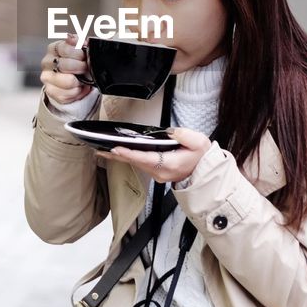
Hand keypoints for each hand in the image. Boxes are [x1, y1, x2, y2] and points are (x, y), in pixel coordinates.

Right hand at [39, 34, 92, 104]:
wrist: (71, 81)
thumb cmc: (76, 62)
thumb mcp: (79, 49)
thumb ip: (79, 42)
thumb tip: (75, 39)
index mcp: (53, 48)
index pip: (65, 48)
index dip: (78, 53)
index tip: (84, 56)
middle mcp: (47, 62)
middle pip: (65, 65)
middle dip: (81, 67)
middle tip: (86, 69)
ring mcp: (47, 77)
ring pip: (68, 81)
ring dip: (80, 81)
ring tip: (83, 79)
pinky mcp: (50, 91)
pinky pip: (68, 94)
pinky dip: (78, 92)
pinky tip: (78, 87)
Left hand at [98, 127, 212, 184]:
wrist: (206, 171)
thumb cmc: (202, 157)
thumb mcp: (198, 142)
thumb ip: (183, 135)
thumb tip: (168, 132)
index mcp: (170, 164)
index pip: (145, 158)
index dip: (129, 153)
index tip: (116, 149)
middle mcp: (161, 172)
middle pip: (136, 162)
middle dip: (117, 155)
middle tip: (99, 149)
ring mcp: (158, 175)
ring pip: (136, 165)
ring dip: (120, 157)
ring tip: (104, 150)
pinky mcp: (157, 173)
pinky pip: (140, 165)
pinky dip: (128, 159)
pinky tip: (118, 154)